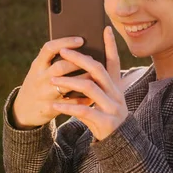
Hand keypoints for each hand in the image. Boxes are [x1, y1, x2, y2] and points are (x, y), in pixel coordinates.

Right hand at [12, 37, 92, 128]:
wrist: (23, 110)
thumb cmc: (38, 84)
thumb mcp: (39, 70)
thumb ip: (53, 60)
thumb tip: (80, 47)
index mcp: (37, 65)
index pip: (49, 48)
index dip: (65, 42)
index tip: (81, 40)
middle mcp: (40, 78)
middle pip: (60, 66)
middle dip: (78, 62)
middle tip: (93, 58)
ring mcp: (44, 93)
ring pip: (66, 85)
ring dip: (83, 79)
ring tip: (96, 76)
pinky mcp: (49, 108)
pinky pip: (69, 103)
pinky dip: (82, 99)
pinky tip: (92, 96)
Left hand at [50, 26, 127, 140]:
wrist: (119, 143)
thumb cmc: (106, 116)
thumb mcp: (105, 98)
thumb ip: (96, 84)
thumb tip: (82, 64)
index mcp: (116, 86)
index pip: (114, 61)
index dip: (111, 45)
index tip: (105, 29)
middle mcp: (116, 94)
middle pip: (98, 70)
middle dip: (79, 59)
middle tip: (63, 52)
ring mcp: (112, 108)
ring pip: (90, 87)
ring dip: (69, 81)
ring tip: (53, 79)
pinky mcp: (105, 122)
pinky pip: (84, 110)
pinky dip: (69, 106)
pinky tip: (57, 105)